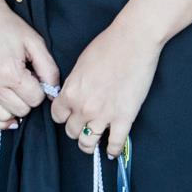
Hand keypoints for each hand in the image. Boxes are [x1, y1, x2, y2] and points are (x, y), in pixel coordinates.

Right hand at [0, 0, 59, 130]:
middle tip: (26, 80)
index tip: (36, 76)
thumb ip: (49, 69)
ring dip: (15, 108)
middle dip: (29, 98)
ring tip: (16, 92)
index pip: (35, 99)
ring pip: (5, 117)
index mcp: (10, 72)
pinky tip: (8, 114)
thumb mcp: (35, 42)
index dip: (41, 89)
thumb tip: (54, 92)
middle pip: (22, 110)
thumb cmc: (6, 26)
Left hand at [51, 21, 159, 160]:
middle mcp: (83, 107)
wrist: (133, 41)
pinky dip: (112, 150)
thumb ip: (74, 84)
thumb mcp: (80, 64)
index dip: (63, 116)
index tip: (70, 115)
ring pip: (88, 143)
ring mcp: (104, 115)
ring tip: (95, 141)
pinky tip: (112, 150)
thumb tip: (74, 95)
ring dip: (89, 143)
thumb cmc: (107, 45)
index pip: (57, 116)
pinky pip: (114, 144)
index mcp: (70, 92)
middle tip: (84, 125)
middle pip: (71, 132)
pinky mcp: (124, 118)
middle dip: (76, 128)